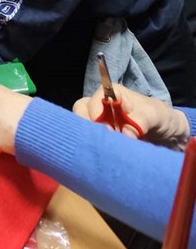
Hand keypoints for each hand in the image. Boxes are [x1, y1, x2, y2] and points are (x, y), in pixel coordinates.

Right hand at [73, 85, 190, 147]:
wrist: (168, 134)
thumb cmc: (160, 117)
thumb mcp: (155, 116)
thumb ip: (141, 121)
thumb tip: (125, 135)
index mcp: (111, 93)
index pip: (92, 103)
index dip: (96, 118)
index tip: (109, 133)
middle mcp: (100, 105)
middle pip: (81, 113)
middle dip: (89, 129)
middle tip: (105, 143)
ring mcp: (99, 121)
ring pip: (82, 127)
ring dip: (91, 139)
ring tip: (107, 150)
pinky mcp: (101, 136)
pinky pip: (89, 139)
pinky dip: (94, 147)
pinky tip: (106, 154)